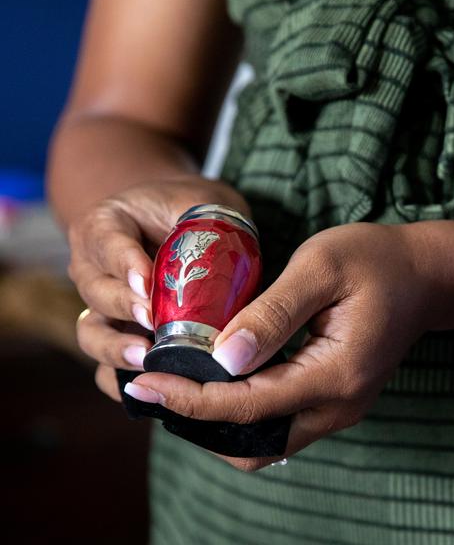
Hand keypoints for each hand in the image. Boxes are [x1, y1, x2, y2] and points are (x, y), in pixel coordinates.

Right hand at [70, 174, 250, 384]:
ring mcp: (100, 306)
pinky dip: (117, 378)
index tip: (146, 282)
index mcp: (106, 225)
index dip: (124, 263)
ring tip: (145, 356)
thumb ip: (208, 224)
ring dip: (114, 347)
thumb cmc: (194, 209)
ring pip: (92, 330)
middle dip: (123, 307)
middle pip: (96, 290)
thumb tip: (226, 272)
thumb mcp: (203, 202)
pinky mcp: (116, 336)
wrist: (183, 224)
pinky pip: (104, 365)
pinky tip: (143, 387)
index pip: (107, 241)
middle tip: (152, 319)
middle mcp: (93, 266)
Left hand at [97, 222, 444, 470]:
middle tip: (154, 387)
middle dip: (198, 421)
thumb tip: (222, 357)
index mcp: (336, 373)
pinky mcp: (336, 402)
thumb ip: (273, 313)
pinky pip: (279, 426)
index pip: (249, 406)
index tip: (143, 384)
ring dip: (219, 423)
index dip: (189, 400)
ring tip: (176, 384)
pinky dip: (242, 414)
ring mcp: (340, 410)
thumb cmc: (376, 260)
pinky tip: (215, 381)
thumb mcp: (321, 267)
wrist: (428, 277)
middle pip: (253, 444)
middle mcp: (339, 406)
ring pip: (265, 444)